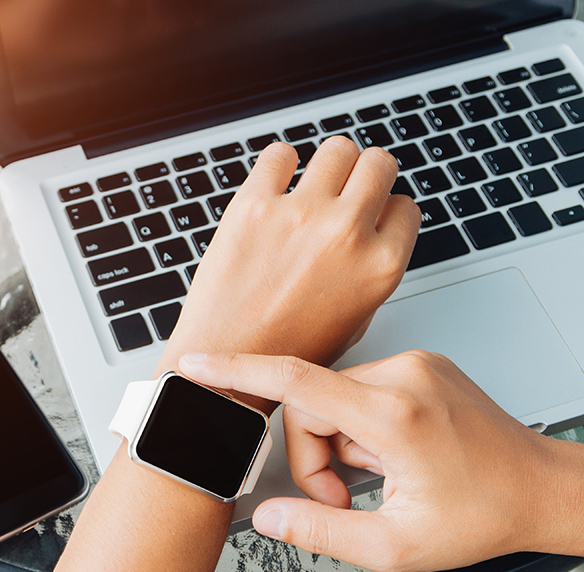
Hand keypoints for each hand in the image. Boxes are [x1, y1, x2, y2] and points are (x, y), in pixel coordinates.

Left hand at [159, 138, 420, 386]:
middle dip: (366, 175)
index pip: (405, 207)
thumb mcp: (355, 321)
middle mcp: (346, 234)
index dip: (385, 212)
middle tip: (345, 191)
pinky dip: (280, 164)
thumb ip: (370, 271)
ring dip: (329, 164)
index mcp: (380, 266)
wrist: (227, 359)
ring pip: (337, 149)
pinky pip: (279, 154)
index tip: (369, 217)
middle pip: (378, 164)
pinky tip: (276, 184)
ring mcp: (300, 215)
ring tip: (312, 186)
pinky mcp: (253, 205)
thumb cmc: (286, 350)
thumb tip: (372, 231)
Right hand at [179, 350, 583, 571]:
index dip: (236, 372)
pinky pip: (359, 391)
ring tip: (378, 475)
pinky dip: (359, 426)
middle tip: (343, 495)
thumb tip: (269, 515)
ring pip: (332, 398)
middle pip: (310, 403)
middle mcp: (403, 376)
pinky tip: (390, 453)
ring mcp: (413, 366)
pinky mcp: (418, 366)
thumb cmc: (485, 515)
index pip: (295, 381)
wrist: (542, 490)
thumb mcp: (395, 546)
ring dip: (340, 443)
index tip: (197, 365)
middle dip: (313, 454)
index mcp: (394, 416)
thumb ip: (320, 529)